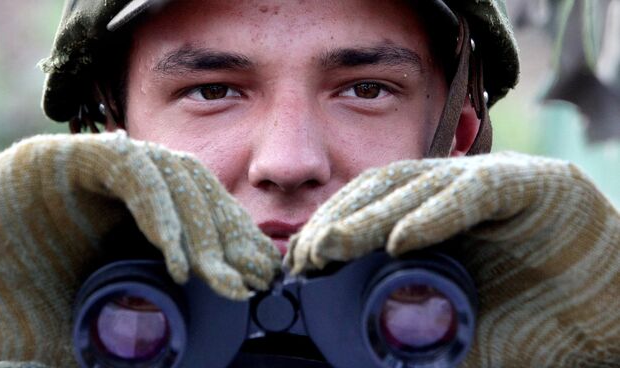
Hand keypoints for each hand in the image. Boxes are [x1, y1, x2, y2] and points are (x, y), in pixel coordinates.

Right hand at [0, 131, 279, 364]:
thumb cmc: (12, 302)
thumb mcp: (88, 325)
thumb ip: (128, 334)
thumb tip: (169, 360)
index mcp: (135, 214)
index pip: (202, 214)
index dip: (235, 242)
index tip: (260, 277)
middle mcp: (126, 184)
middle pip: (198, 194)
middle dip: (227, 238)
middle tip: (252, 282)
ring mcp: (101, 167)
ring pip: (175, 177)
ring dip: (202, 228)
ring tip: (219, 278)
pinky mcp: (72, 157)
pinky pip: (131, 172)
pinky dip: (158, 210)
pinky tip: (175, 257)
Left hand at [286, 152, 619, 365]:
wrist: (611, 319)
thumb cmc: (537, 324)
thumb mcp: (459, 333)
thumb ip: (415, 335)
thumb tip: (361, 358)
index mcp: (438, 217)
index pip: (373, 208)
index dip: (335, 227)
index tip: (301, 261)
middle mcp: (459, 191)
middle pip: (386, 190)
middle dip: (342, 220)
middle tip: (305, 254)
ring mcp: (494, 183)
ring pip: (420, 187)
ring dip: (372, 216)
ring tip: (331, 245)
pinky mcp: (534, 184)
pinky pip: (476, 193)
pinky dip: (437, 215)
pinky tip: (403, 241)